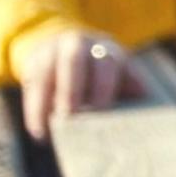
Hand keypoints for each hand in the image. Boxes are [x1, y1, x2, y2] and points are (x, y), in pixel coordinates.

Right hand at [18, 29, 140, 139]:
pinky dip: (34, 109)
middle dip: (71, 87)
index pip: (107, 63)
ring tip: (48, 131)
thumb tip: (144, 108)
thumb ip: (130, 89)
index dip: (104, 85)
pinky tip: (38, 132)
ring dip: (46, 101)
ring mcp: (52, 50)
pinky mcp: (33, 61)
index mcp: (107, 49)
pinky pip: (31, 84)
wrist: (67, 48)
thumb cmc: (103, 75)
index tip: (100, 108)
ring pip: (46, 72)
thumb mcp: (119, 76)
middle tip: (71, 115)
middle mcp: (78, 44)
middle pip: (73, 60)